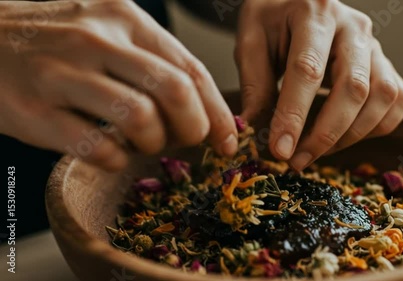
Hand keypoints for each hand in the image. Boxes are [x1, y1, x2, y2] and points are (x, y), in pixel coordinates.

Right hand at [0, 0, 236, 170]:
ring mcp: (62, 73)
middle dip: (194, 128)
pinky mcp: (34, 110)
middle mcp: (96, 40)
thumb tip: (204, 108)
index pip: (189, 68)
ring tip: (142, 143)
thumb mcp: (110, 30)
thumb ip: (154, 60)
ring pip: (139, 119)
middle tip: (188, 142)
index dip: (216, 110)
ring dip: (152, 143)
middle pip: (173, 91)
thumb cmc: (59, 40)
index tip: (227, 139)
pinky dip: (115, 159)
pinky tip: (110, 152)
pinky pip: (97, 147)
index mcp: (125, 18)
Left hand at [236, 0, 402, 169]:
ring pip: (382, 97)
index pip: (308, 69)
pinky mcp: (386, 64)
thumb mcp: (251, 42)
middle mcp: (353, 27)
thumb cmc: (272, 21)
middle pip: (354, 87)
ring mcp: (375, 45)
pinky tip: (342, 137)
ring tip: (314, 152)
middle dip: (325, 133)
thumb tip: (254, 131)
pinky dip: (374, 128)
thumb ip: (254, 84)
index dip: (294, 115)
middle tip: (296, 160)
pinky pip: (396, 102)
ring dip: (350, 135)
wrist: (295, 2)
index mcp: (314, 13)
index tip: (279, 149)